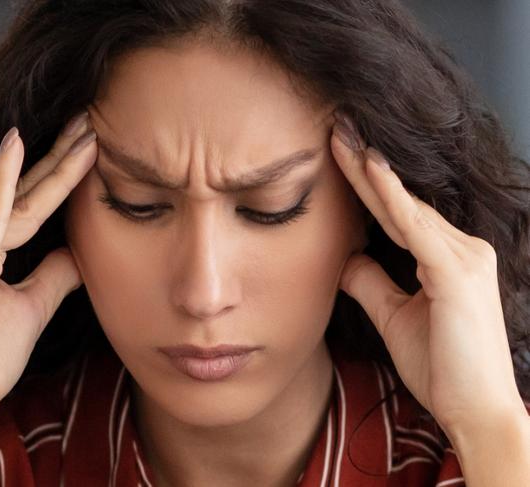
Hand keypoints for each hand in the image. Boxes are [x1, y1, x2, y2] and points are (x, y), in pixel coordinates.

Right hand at [0, 111, 97, 436]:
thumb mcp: (31, 308)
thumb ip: (53, 275)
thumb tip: (78, 251)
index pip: (27, 203)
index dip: (59, 174)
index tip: (89, 146)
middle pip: (23, 191)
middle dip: (60, 155)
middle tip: (92, 119)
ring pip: (18, 201)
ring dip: (54, 163)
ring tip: (87, 129)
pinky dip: (7, 181)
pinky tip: (20, 146)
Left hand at [329, 111, 525, 435]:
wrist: (475, 411)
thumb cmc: (442, 367)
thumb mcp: (394, 316)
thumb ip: (371, 283)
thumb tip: (344, 258)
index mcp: (446, 258)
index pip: (396, 213)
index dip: (365, 184)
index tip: (338, 154)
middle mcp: (460, 249)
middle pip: (399, 200)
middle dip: (363, 164)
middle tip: (335, 128)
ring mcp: (464, 258)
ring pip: (405, 206)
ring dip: (370, 170)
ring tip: (341, 136)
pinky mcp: (457, 273)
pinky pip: (416, 228)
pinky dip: (392, 197)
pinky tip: (370, 168)